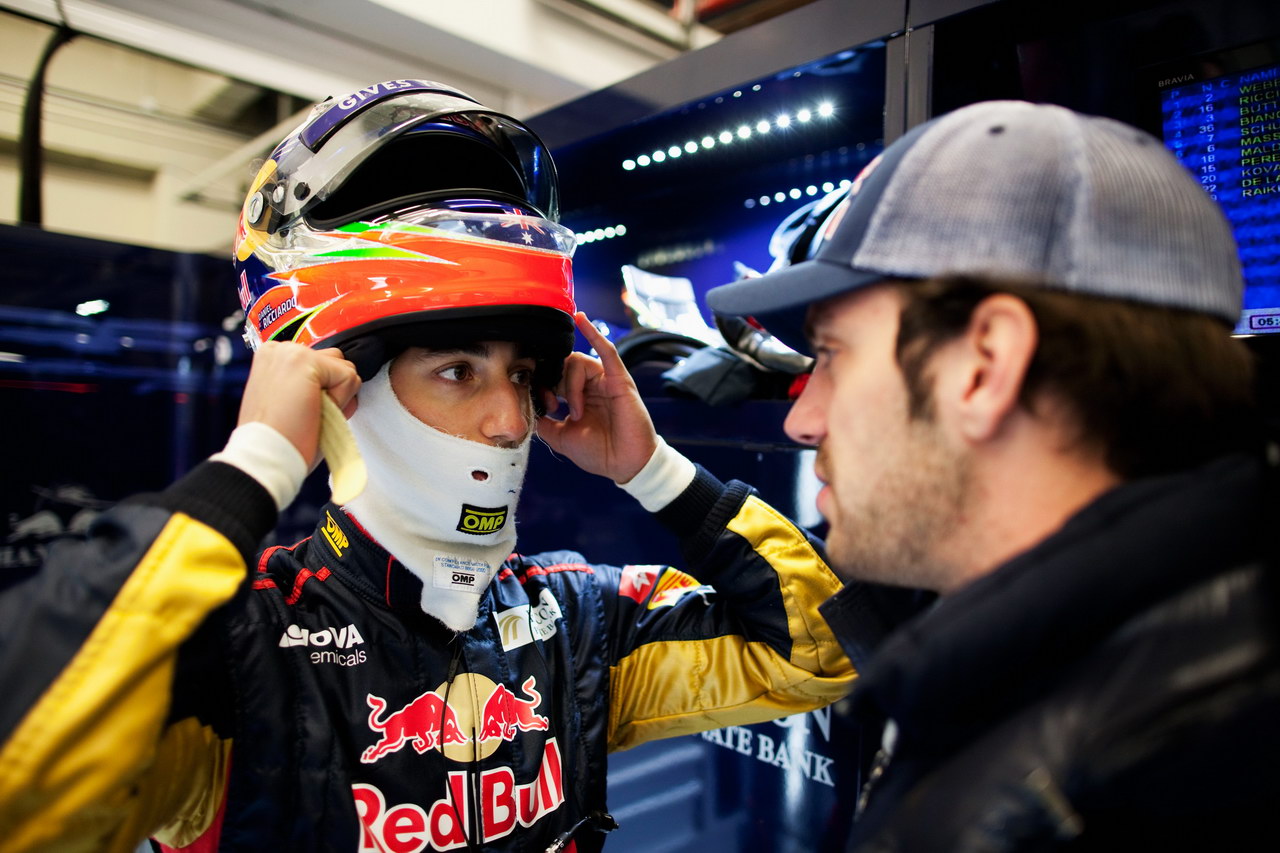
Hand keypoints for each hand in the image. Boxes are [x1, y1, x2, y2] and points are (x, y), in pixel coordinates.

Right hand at [237, 342, 360, 464]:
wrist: (264, 456)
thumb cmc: (279, 439)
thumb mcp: (294, 402)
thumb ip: (314, 385)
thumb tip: (349, 381)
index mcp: (274, 358)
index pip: (323, 364)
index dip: (325, 392)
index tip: (303, 411)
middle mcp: (280, 349)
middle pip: (336, 362)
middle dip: (334, 392)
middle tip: (308, 415)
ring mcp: (292, 353)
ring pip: (345, 369)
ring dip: (338, 397)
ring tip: (310, 415)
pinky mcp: (306, 361)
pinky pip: (349, 378)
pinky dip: (341, 402)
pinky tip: (314, 413)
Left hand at [537, 312, 657, 482]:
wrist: (625, 465)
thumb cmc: (599, 453)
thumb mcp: (561, 438)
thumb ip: (543, 422)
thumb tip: (527, 408)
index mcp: (577, 397)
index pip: (554, 376)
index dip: (543, 385)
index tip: (543, 406)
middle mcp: (590, 386)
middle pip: (563, 365)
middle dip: (553, 382)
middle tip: (552, 404)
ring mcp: (605, 381)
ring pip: (578, 363)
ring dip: (571, 387)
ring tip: (577, 413)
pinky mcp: (619, 380)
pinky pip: (606, 351)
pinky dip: (594, 334)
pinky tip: (582, 320)